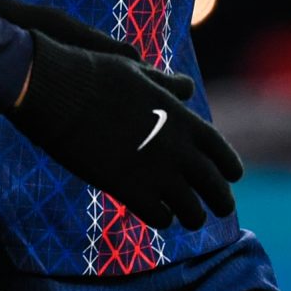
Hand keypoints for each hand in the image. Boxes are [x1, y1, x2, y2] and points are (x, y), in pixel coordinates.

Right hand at [10, 34, 241, 227]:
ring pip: (191, 210)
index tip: (233, 177)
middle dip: (221, 201)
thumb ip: (167, 85)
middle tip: (220, 209)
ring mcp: (155, 171)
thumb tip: (187, 88)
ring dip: (193, 216)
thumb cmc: (94, 76)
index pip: (221, 152)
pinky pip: (160, 217)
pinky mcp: (128, 189)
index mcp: (182, 119)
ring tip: (189, 218)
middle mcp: (177, 148)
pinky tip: (158, 215)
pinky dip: (163, 218)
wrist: (57, 91)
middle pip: (214, 187)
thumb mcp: (137, 72)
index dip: (230, 168)